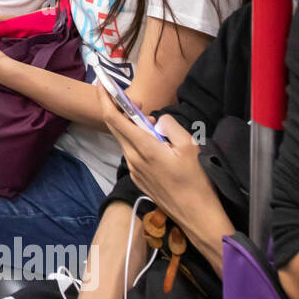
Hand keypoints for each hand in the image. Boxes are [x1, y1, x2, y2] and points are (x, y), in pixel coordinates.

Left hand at [100, 97, 221, 235]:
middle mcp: (132, 158)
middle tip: (127, 97)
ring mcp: (133, 169)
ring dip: (129, 125)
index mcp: (144, 148)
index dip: (105, 99)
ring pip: (123, 139)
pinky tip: (152, 139)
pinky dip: (135, 139)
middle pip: (114, 127)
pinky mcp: (137, 177)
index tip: (101, 84)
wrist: (196, 215)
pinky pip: (131, 152)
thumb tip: (158, 120)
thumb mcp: (189, 147)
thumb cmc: (196, 181)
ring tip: (148, 119)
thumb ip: (171, 126)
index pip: (114, 118)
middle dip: (115, 108)